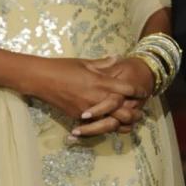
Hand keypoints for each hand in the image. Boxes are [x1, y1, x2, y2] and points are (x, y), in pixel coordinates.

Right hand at [30, 57, 145, 131]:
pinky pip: (96, 126)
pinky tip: (111, 125)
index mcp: (100, 82)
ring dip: (122, 124)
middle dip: (134, 113)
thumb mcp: (85, 63)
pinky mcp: (78, 117)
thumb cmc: (63, 67)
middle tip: (140, 111)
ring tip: (129, 122)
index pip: (127, 89)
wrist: (41, 79)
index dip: (138, 91)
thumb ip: (104, 63)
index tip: (143, 91)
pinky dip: (105, 127)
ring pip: (112, 124)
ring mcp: (88, 110)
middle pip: (124, 111)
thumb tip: (117, 59)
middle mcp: (97, 98)